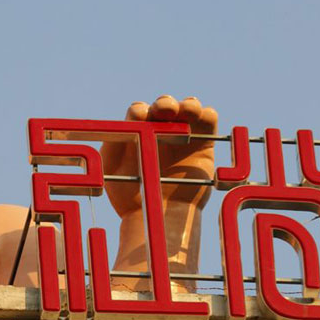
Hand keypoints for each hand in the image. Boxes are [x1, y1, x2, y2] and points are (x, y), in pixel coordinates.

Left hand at [100, 95, 217, 217]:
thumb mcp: (111, 168)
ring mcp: (183, 133)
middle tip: (165, 110)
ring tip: (187, 111)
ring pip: (189, 106)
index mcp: (137, 130)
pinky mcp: (203, 142)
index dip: (141, 110)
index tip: (142, 118)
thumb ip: (114, 142)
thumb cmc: (130, 195)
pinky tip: (200, 117)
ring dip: (188, 104)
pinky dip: (206, 113)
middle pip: (165, 103)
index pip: (139, 110)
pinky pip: (209, 119)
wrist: (158, 217)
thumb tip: (124, 123)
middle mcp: (160, 128)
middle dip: (165, 103)